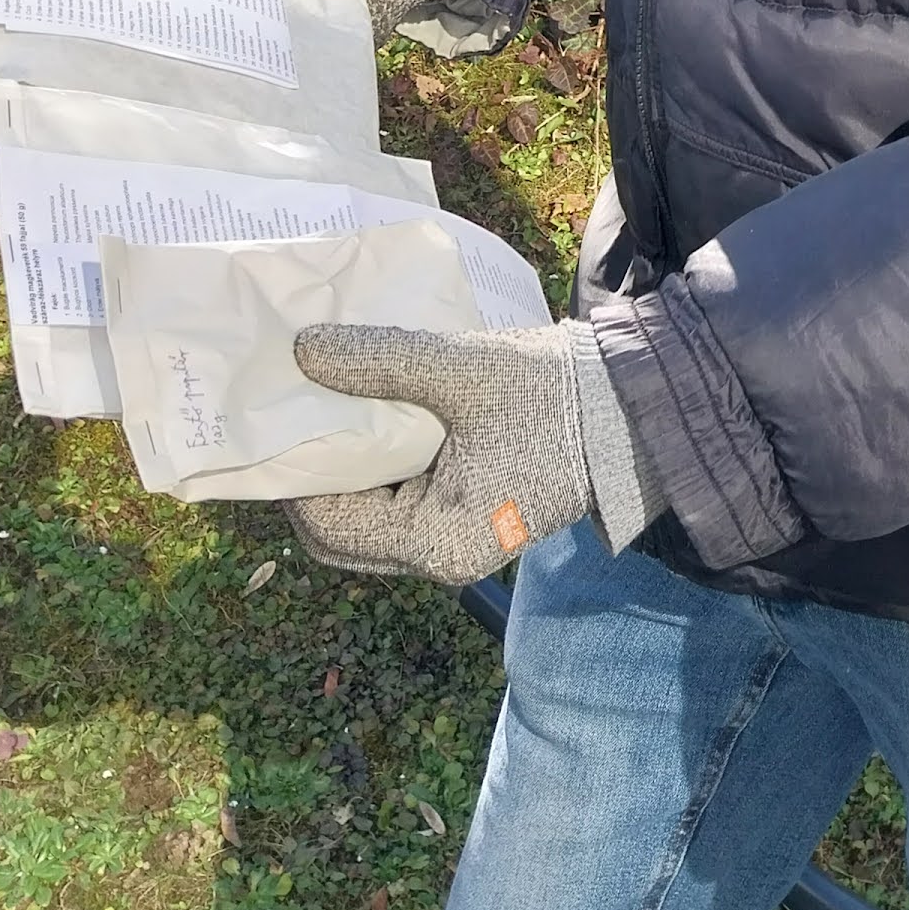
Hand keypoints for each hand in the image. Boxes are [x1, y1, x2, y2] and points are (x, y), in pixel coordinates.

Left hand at [287, 319, 654, 582]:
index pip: (330, 525)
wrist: (633, 410)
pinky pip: (397, 506)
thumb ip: (382, 361)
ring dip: (343, 475)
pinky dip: (375, 471)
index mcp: (437, 541)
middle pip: (340, 536)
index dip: (293, 478)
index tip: (275, 420)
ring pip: (366, 522)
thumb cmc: (553, 395)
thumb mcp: (464, 369)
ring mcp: (456, 542)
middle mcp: (441, 557)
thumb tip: (302, 352)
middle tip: (293, 416)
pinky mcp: (469, 516)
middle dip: (311, 481)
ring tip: (326, 411)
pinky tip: (370, 420)